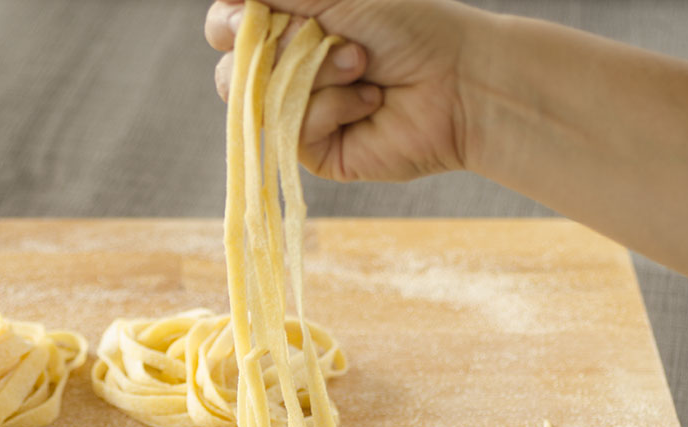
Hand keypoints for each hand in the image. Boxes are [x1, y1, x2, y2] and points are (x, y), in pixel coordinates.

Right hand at [205, 0, 487, 182]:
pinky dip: (331, 108)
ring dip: (313, 74)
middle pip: (230, 69)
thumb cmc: (408, 26)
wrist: (459, 80)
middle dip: (275, 47)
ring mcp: (297, 113)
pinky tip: (369, 102)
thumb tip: (227, 0)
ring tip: (361, 64)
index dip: (228, 22)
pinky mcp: (314, 151)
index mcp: (288, 26)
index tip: (245, 15)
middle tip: (316, 34)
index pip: (227, 26)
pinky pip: (291, 130)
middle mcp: (286, 70)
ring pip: (258, 100)